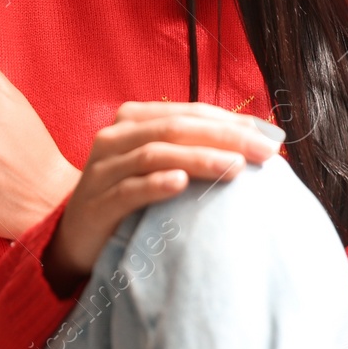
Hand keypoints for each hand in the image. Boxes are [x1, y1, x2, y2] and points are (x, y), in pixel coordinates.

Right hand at [43, 101, 283, 294]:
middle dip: (225, 138)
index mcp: (134, 119)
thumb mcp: (159, 166)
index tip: (271, 137)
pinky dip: (156, 184)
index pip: (190, 112)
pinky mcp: (97, 203)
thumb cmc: (129, 197)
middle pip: (177, 128)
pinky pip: (129, 189)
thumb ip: (194, 149)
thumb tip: (256, 145)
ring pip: (156, 154)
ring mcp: (103, 169)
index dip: (231, 121)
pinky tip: (180, 184)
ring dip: (199, 159)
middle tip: (265, 152)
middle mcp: (116, 137)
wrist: (76, 236)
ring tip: (236, 168)